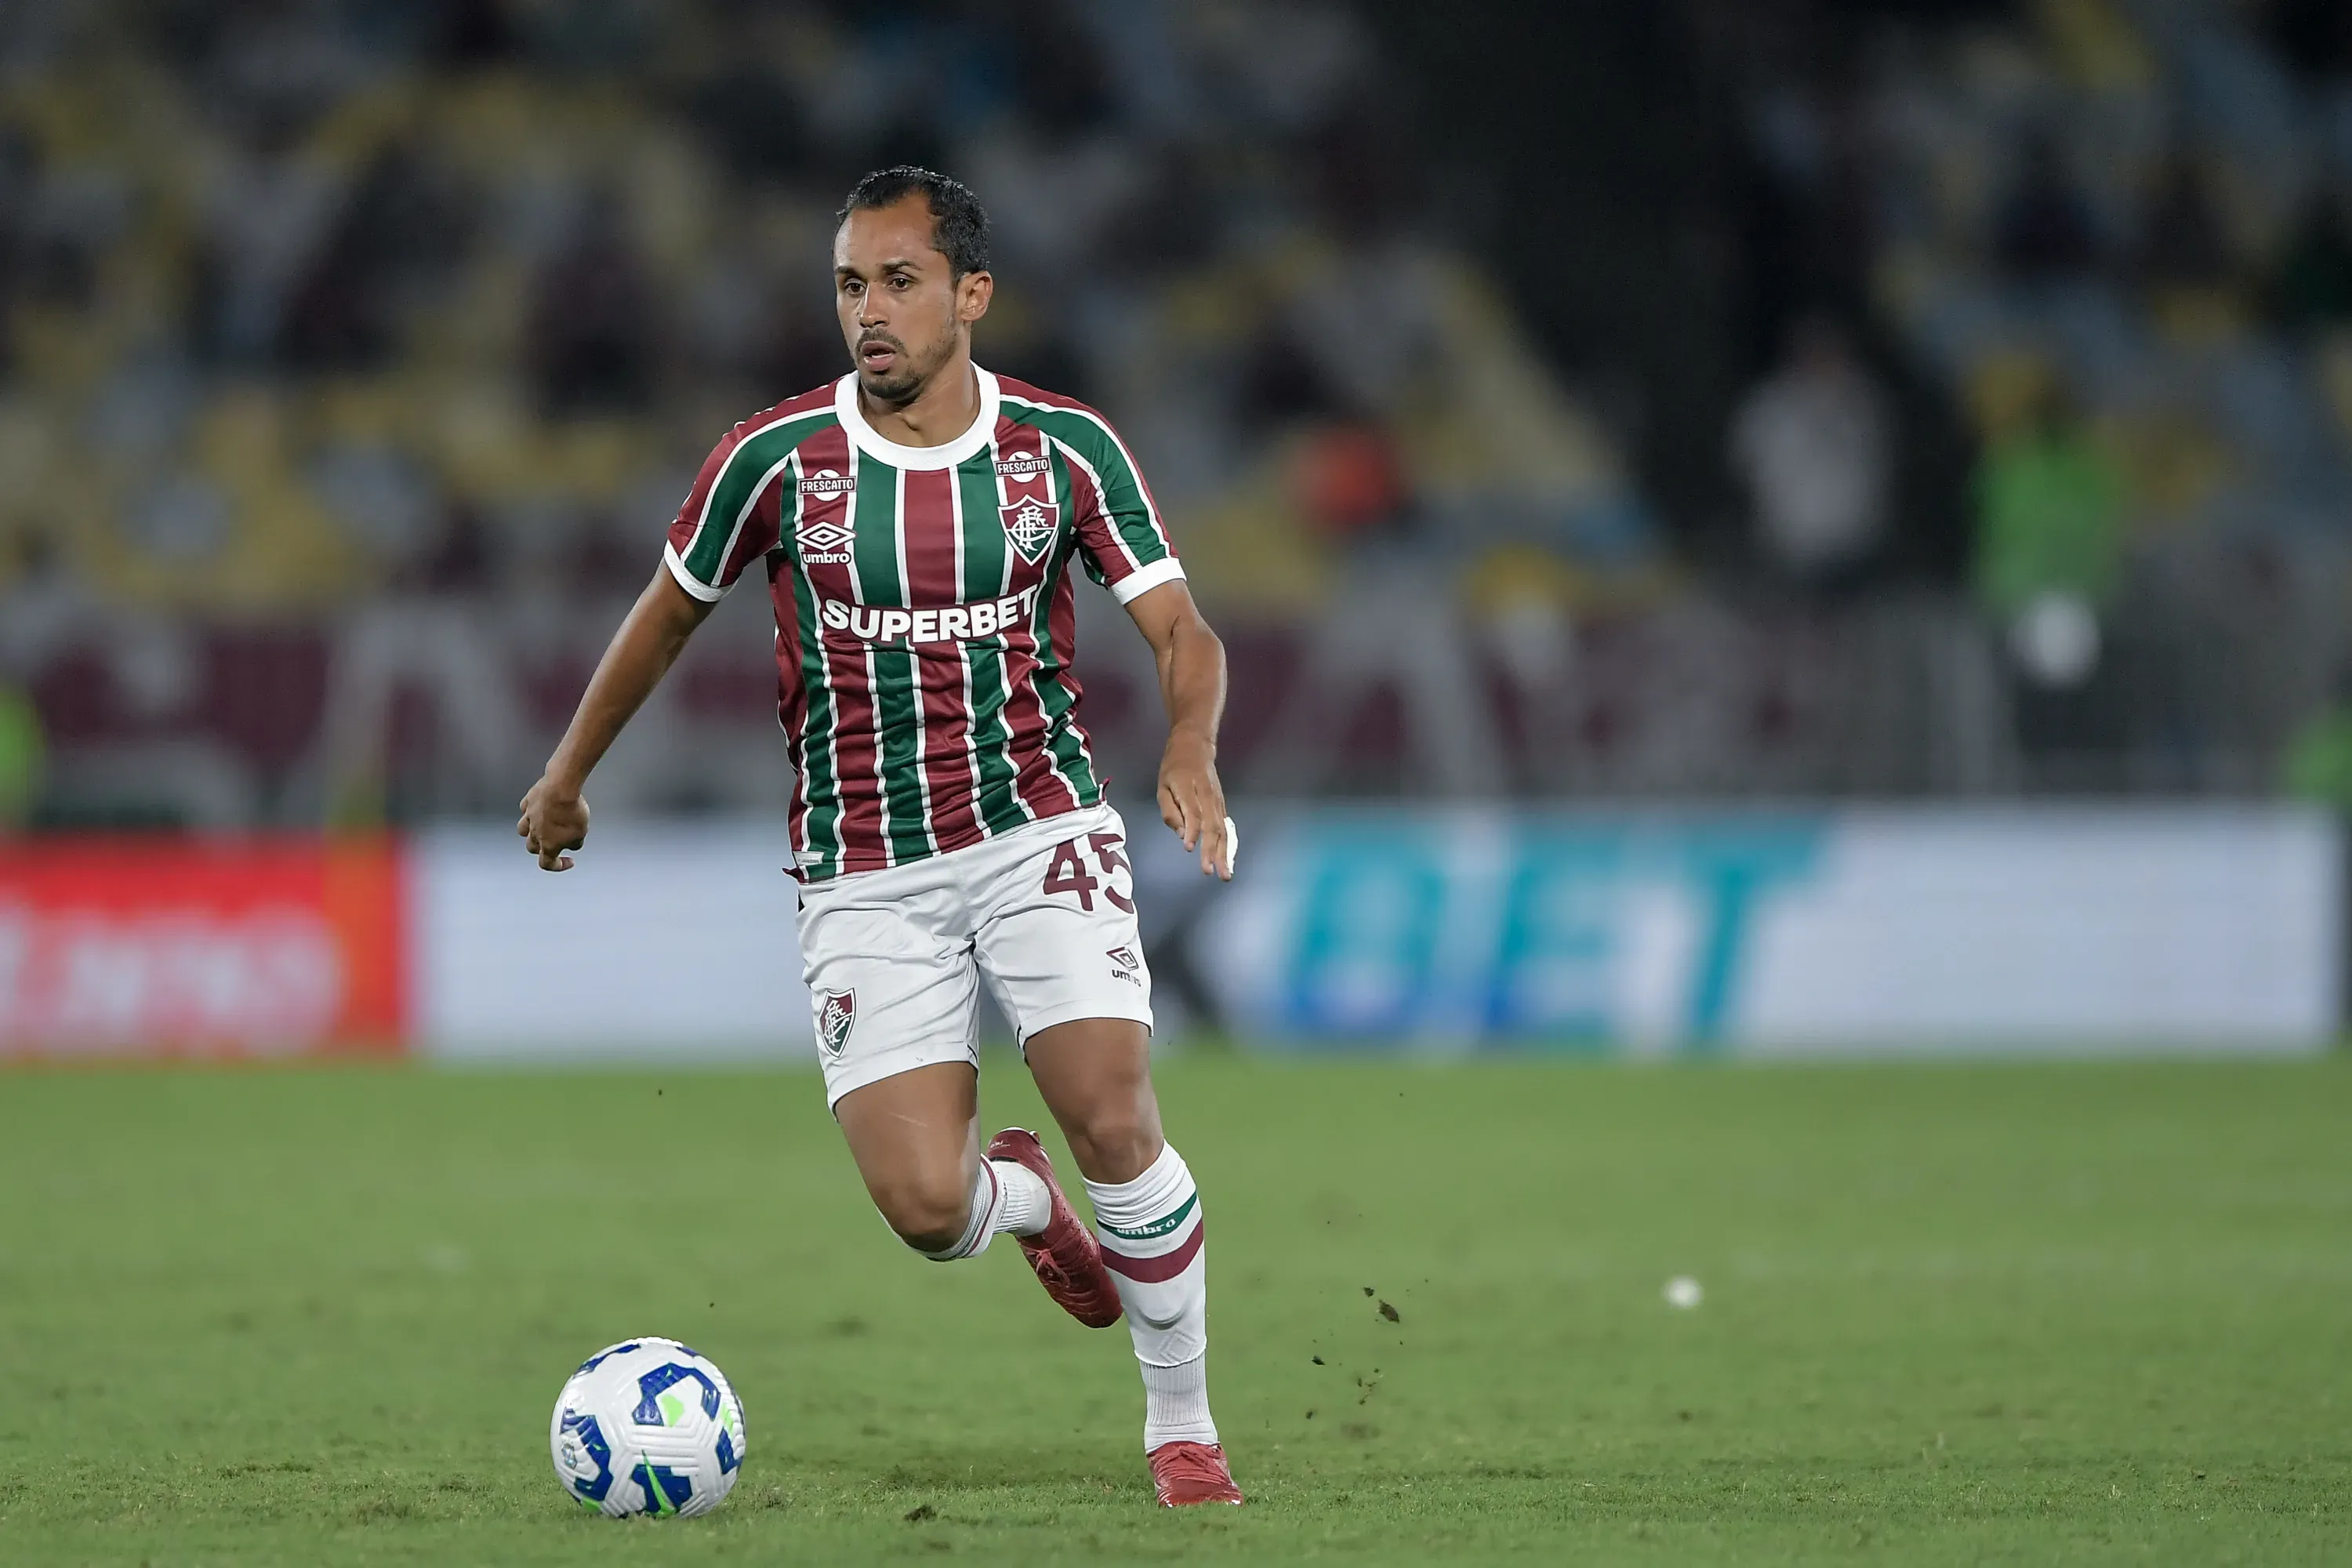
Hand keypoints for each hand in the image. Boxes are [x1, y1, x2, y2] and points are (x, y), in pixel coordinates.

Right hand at [517, 773, 588, 871]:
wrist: (560, 788)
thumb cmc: (570, 811)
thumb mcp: (581, 834)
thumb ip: (575, 843)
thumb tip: (572, 844)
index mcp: (548, 845)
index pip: (547, 863)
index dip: (558, 866)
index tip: (567, 862)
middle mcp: (535, 832)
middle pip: (532, 847)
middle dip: (541, 848)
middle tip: (552, 844)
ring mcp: (529, 816)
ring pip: (523, 830)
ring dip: (530, 832)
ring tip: (540, 829)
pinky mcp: (529, 800)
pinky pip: (526, 809)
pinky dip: (530, 811)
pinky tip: (539, 808)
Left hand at [1157, 730, 1231, 879]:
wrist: (1196, 747)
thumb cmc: (1174, 769)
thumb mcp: (1163, 786)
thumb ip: (1170, 811)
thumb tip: (1183, 835)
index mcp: (1188, 788)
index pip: (1193, 812)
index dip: (1192, 831)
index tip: (1190, 849)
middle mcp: (1207, 796)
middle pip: (1212, 825)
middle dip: (1212, 850)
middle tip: (1210, 872)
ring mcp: (1217, 802)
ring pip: (1223, 830)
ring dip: (1224, 854)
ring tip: (1224, 874)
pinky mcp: (1222, 807)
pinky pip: (1226, 828)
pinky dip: (1228, 846)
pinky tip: (1227, 862)